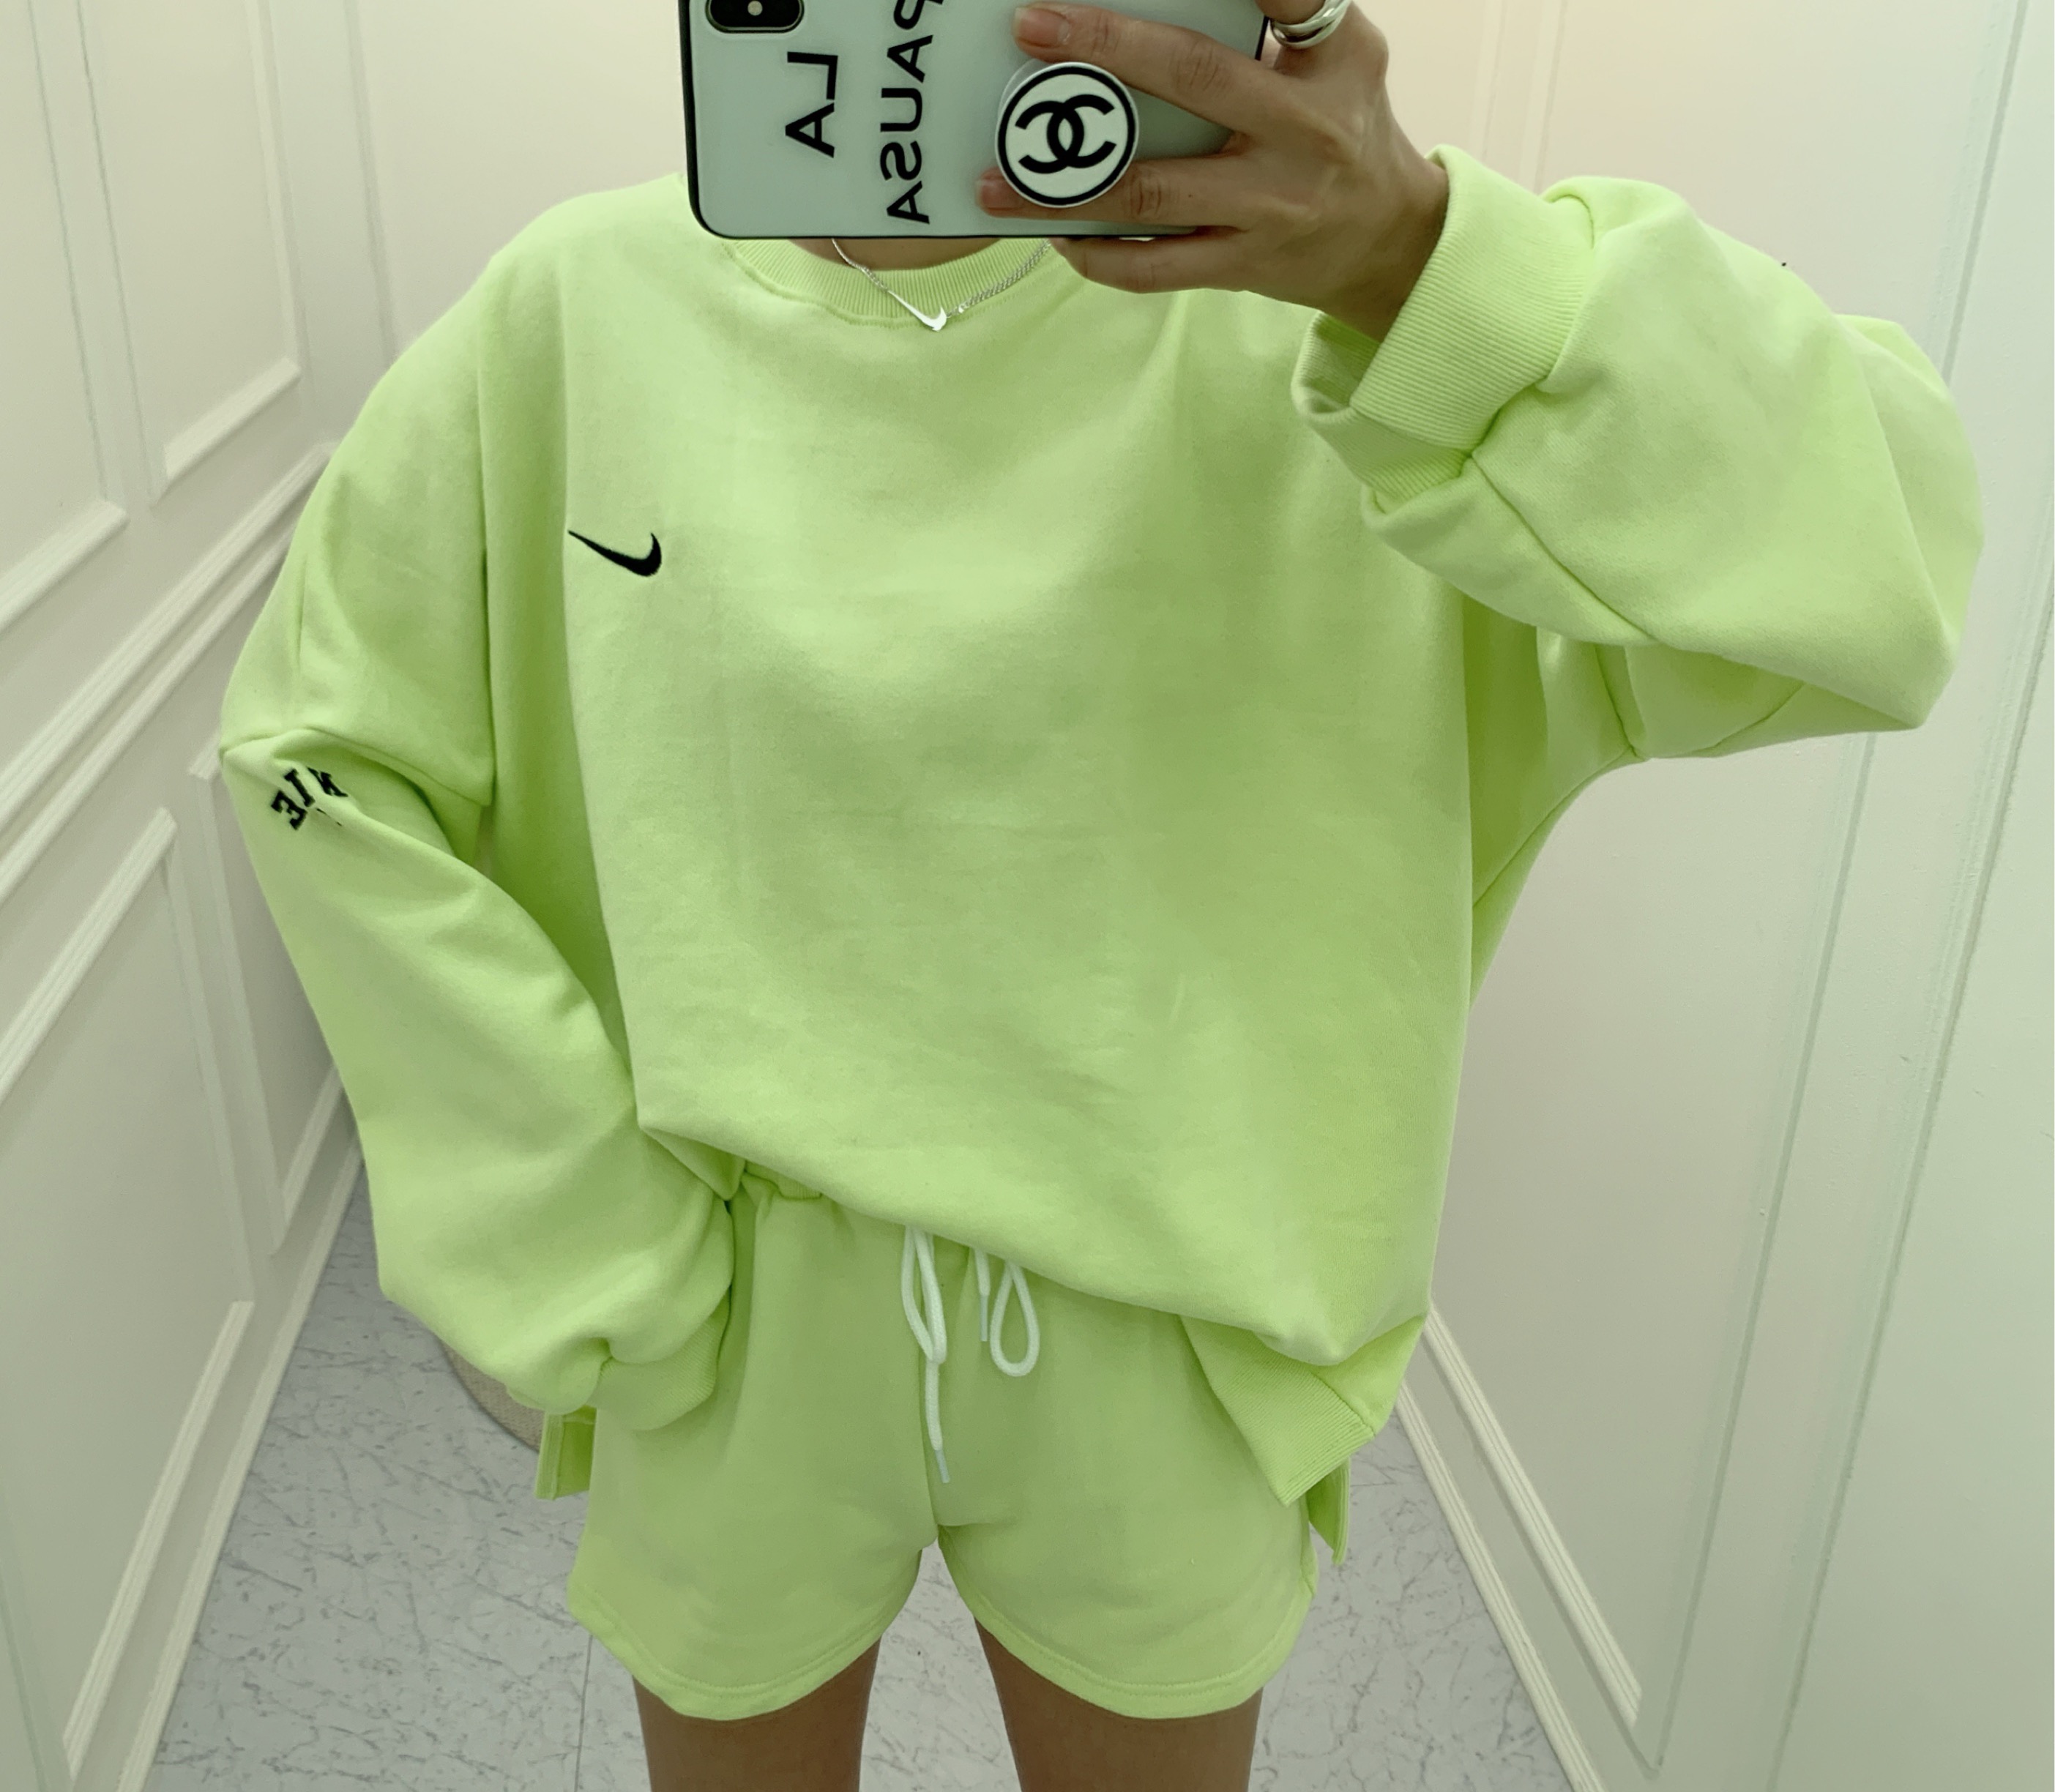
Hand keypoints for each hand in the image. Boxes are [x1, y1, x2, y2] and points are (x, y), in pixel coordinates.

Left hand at [976, 1, 1449, 338]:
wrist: (1388, 243)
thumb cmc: (1346, 128)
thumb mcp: (1342, 57)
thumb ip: (1284, 14)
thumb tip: (1187, 1)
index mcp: (1331, 62)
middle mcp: (1302, 131)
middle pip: (1193, 78)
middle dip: (1105, 48)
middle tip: (1032, 26)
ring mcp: (1268, 207)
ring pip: (1150, 193)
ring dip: (1061, 188)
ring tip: (994, 177)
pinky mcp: (1240, 264)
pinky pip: (1152, 268)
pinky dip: (1095, 254)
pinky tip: (1053, 234)